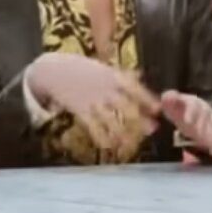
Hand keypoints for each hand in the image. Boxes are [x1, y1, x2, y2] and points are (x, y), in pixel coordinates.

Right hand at [32, 53, 159, 156]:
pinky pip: (93, 126)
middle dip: (140, 118)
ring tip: (132, 143)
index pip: (134, 87)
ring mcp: (92, 100)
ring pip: (111, 119)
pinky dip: (101, 136)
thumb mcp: (103, 67)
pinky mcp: (80, 110)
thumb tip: (140, 75)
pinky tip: (109, 145)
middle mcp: (104, 89)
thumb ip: (121, 74)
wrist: (52, 70)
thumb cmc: (81, 68)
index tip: (158, 109)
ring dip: (123, 132)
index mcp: (112, 76)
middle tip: (152, 129)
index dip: (147, 99)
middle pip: (126, 106)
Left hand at [159, 91, 211, 156]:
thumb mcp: (170, 103)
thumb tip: (168, 96)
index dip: (191, 113)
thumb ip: (168, 99)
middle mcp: (205, 109)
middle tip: (200, 137)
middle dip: (204, 127)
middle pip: (206, 117)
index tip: (187, 122)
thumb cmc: (178, 109)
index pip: (193, 106)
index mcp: (192, 102)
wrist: (188, 113)